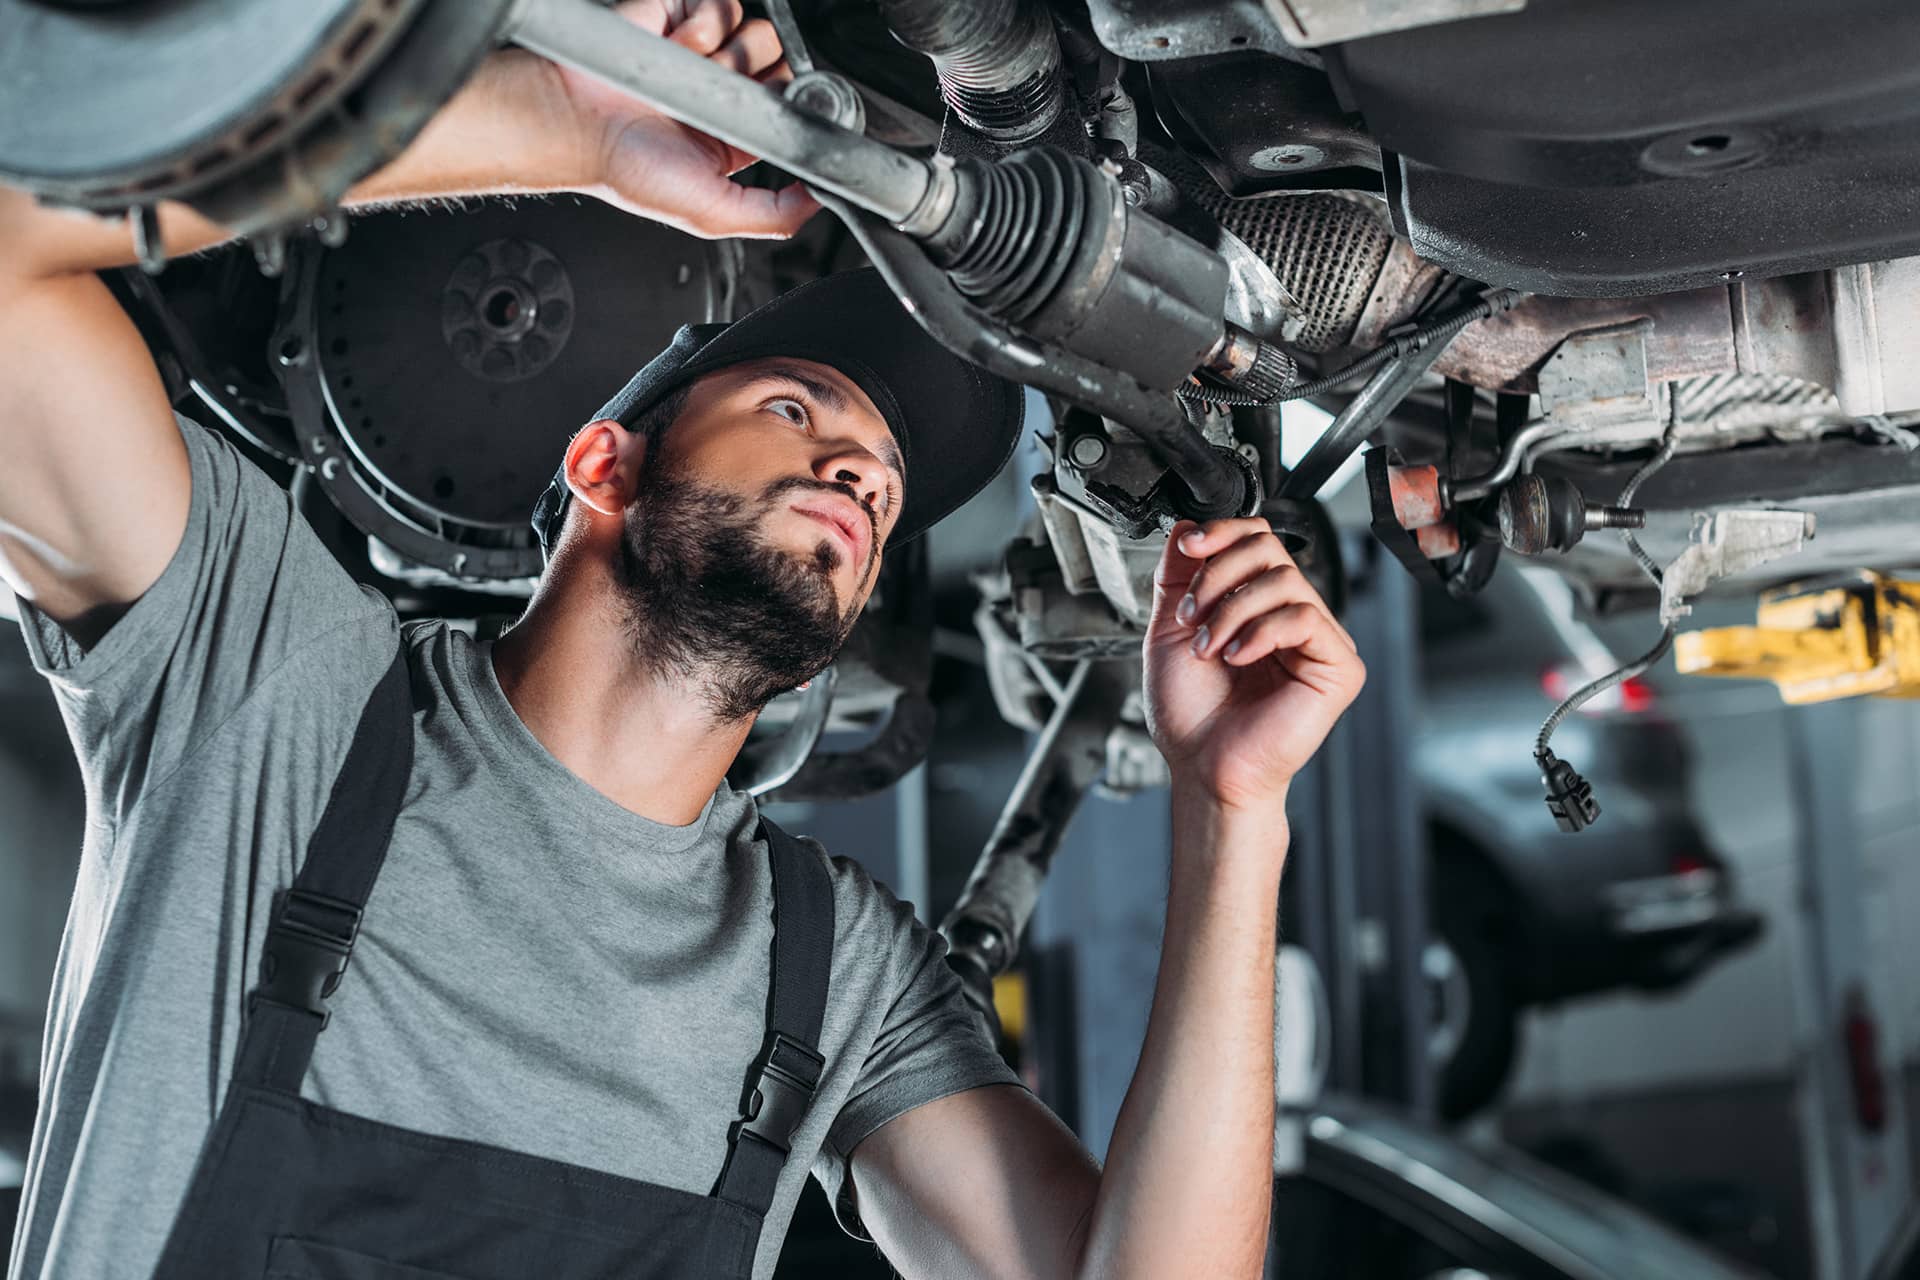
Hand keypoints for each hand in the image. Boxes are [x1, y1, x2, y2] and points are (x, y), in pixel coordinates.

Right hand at [540, 0, 819, 238]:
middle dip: (758, 79)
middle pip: (781, 62)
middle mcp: (723, 92)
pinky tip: (679, 47)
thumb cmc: (628, 170)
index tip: (771, 112)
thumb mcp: (713, 214)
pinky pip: (722, 3)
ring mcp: (704, 50)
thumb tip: (821, 199)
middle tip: (720, 99)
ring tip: (689, 76)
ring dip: (728, 54)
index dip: (790, 105)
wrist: (576, 122)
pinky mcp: (682, 14)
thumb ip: (774, 214)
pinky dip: (705, 23)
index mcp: (735, 137)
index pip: (791, 107)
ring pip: (758, 31)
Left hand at [1143, 519, 1364, 816]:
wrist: (1202, 766)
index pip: (1256, 540)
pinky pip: (1305, 617)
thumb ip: (1178, 576)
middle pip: (1269, 548)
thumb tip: (1186, 525)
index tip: (1189, 547)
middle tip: (1192, 616)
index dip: (1222, 534)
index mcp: (1257, 606)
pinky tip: (1237, 657)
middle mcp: (1291, 617)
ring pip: (1283, 579)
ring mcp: (1318, 641)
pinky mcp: (1338, 668)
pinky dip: (1261, 631)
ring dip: (1231, 610)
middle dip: (1218, 574)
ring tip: (1208, 649)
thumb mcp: (1170, 630)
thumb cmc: (1191, 715)